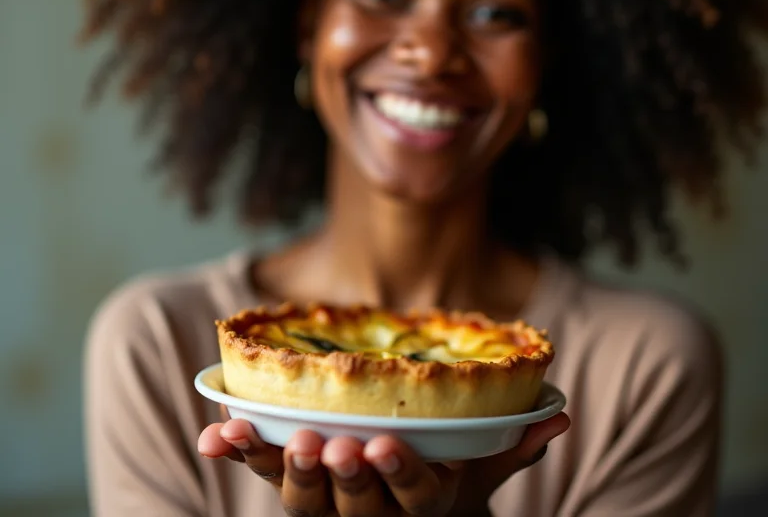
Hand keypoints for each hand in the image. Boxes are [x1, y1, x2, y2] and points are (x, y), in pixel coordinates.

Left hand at [198, 407, 569, 515]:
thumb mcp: (478, 467)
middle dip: (343, 476)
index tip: (385, 445)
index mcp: (418, 505)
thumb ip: (511, 446)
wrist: (391, 502)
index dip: (399, 474)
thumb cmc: (439, 477)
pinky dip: (239, 453)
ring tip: (270, 436)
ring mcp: (325, 504)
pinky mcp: (290, 484)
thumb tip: (559, 415)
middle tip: (333, 444)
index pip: (414, 497)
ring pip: (302, 499)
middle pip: (354, 505)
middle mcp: (369, 512)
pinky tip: (216, 433)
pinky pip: (262, 472)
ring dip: (283, 467)